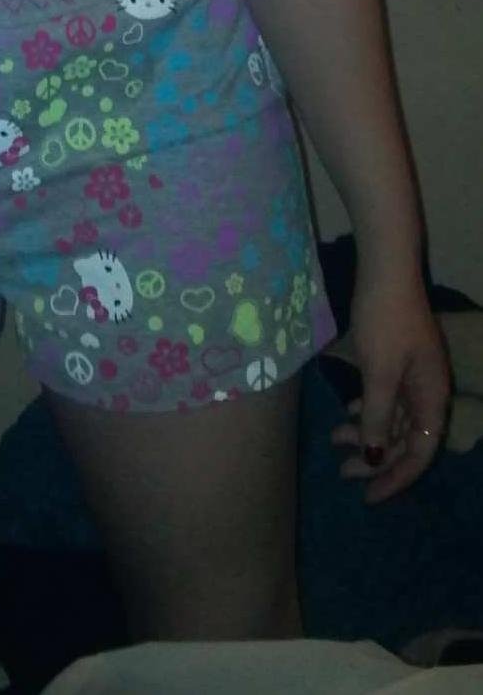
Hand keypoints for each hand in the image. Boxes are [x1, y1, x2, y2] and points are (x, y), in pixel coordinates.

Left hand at [329, 265, 452, 504]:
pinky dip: (369, 411)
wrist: (386, 270)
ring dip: (368, 434)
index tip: (367, 496)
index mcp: (432, 398)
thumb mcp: (379, 373)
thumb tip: (374, 457)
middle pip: (406, 440)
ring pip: (394, 419)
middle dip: (375, 459)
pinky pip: (387, 399)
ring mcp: (414, 376)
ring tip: (335, 441)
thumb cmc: (385, 321)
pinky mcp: (398, 361)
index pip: (419, 453)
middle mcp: (428, 392)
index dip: (395, 478)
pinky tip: (349, 414)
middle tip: (342, 472)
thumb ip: (378, 417)